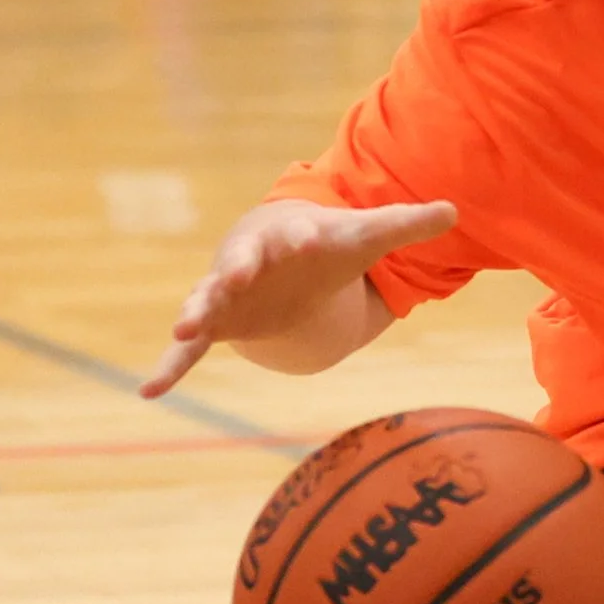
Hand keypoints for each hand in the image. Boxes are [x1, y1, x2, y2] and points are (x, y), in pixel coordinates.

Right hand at [143, 197, 455, 396]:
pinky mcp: (217, 322)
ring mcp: (228, 292)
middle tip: (236, 274)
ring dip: (196, 311)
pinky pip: (190, 349)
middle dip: (238, 268)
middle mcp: (252, 261)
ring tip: (182, 327)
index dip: (305, 236)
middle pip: (242, 262)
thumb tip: (454, 210)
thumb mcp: (367, 237)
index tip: (310, 237)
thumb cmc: (329, 244)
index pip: (298, 234)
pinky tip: (149, 393)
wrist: (284, 252)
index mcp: (291, 237)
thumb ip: (405, 224)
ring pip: (207, 300)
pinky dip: (170, 368)